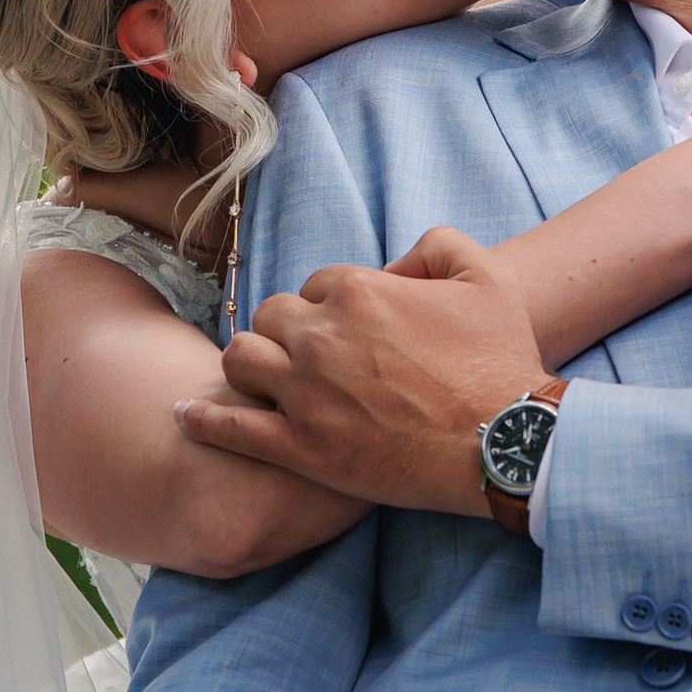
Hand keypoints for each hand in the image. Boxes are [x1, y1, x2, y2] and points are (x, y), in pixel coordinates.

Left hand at [174, 231, 548, 515]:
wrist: (504, 442)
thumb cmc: (501, 361)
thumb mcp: (487, 278)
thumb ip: (438, 245)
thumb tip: (398, 260)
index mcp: (359, 291)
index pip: (316, 283)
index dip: (332, 305)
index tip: (351, 331)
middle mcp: (322, 336)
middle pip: (271, 316)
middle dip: (288, 332)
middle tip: (312, 358)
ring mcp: (306, 394)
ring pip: (241, 359)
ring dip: (250, 364)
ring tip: (264, 378)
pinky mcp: (301, 447)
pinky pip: (230, 425)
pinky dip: (203, 417)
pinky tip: (187, 414)